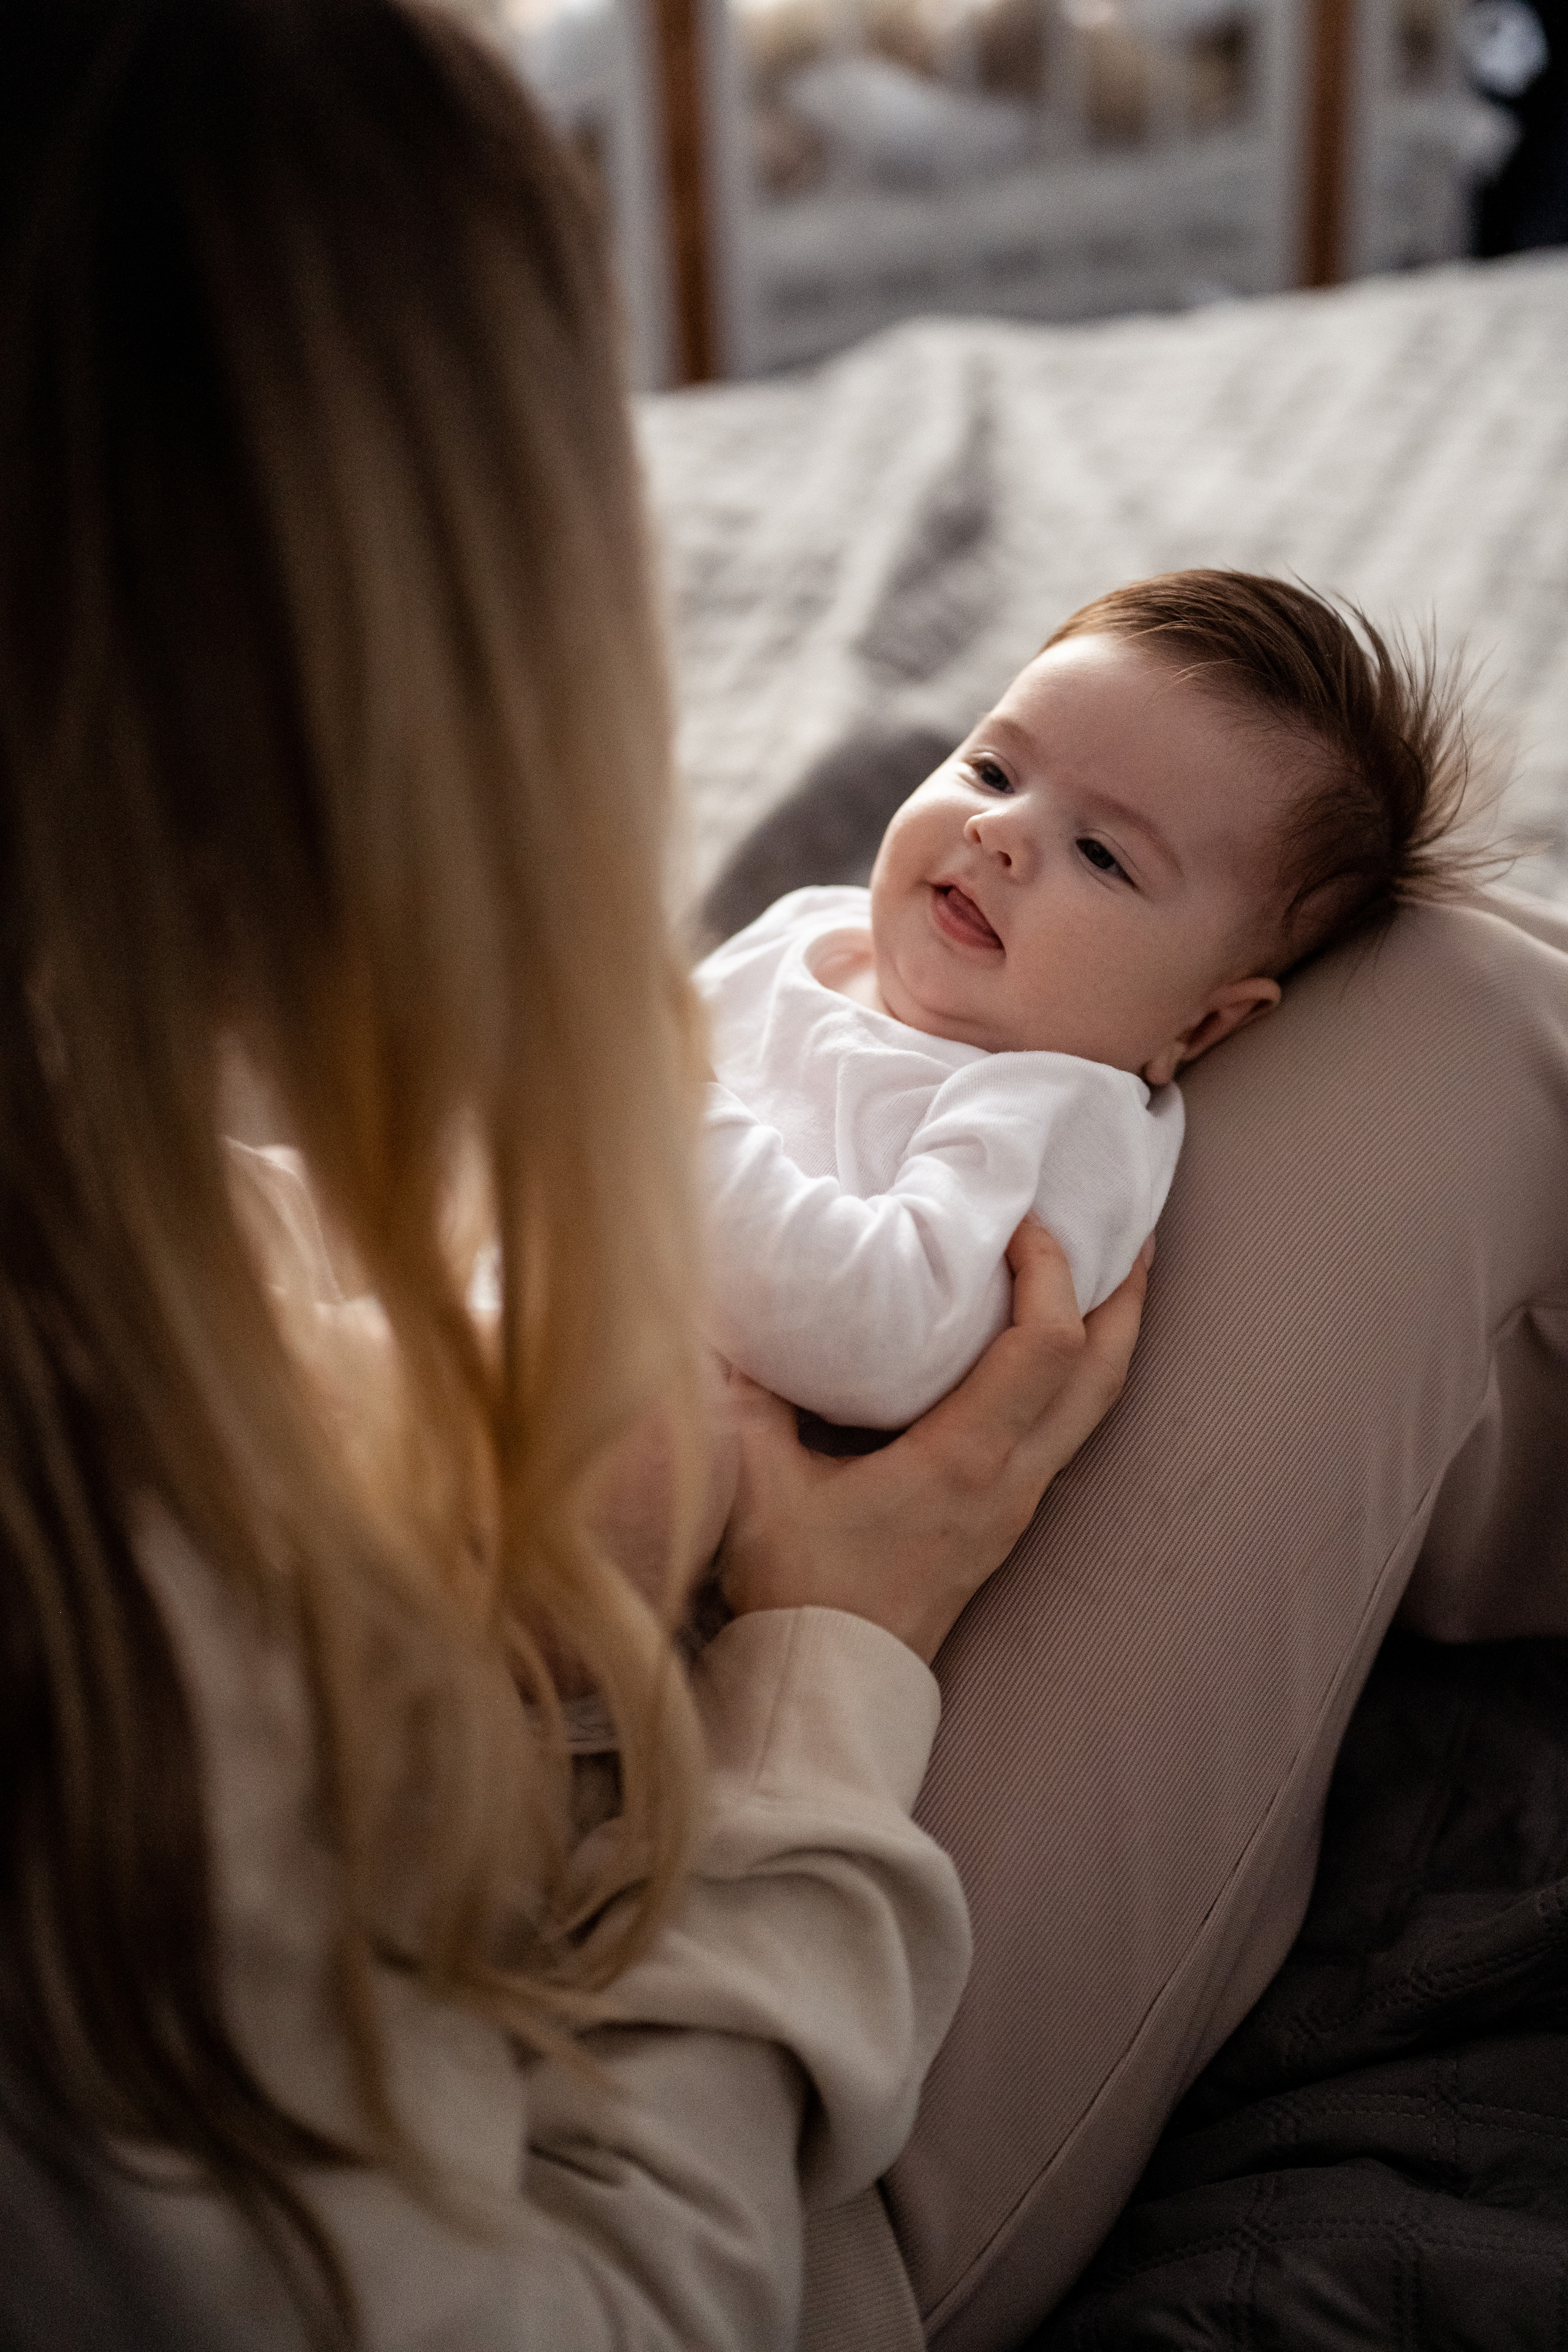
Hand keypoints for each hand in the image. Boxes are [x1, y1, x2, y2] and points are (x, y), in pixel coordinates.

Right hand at [717, 1219, 1149, 1662]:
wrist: (829, 1690)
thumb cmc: (800, 1591)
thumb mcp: (758, 1484)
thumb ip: (745, 1395)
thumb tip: (727, 1318)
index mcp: (966, 1459)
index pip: (1045, 1343)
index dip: (1046, 1269)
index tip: (1018, 1218)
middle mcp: (1012, 1480)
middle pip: (1103, 1372)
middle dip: (1122, 1295)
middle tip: (1129, 1229)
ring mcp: (1017, 1506)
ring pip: (1094, 1407)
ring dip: (1109, 1337)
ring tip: (1107, 1279)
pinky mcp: (1003, 1523)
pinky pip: (1064, 1433)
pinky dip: (1073, 1379)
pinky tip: (1044, 1358)